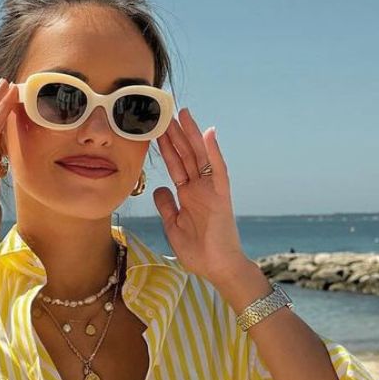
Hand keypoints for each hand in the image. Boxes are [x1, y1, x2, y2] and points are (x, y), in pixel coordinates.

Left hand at [152, 108, 246, 284]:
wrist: (217, 268)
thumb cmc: (198, 251)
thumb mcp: (173, 226)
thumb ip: (167, 206)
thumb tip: (158, 188)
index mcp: (187, 194)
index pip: (175, 164)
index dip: (166, 146)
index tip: (157, 128)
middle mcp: (199, 188)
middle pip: (185, 155)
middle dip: (175, 134)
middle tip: (165, 111)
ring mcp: (211, 190)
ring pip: (199, 156)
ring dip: (191, 135)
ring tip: (183, 114)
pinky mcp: (222, 196)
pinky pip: (218, 170)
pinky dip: (214, 152)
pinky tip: (208, 133)